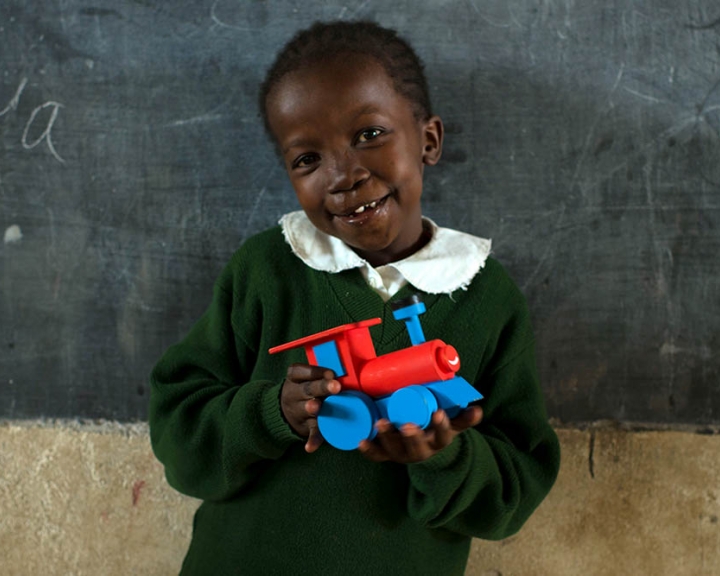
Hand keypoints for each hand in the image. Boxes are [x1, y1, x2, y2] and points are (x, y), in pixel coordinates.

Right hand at [281, 364, 340, 452]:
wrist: (284, 411)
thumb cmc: (304, 389)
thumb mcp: (305, 378)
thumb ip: (320, 374)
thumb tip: (345, 371)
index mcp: (294, 378)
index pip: (299, 371)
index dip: (315, 371)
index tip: (330, 372)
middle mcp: (294, 393)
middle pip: (308, 389)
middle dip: (322, 387)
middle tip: (336, 386)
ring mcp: (298, 410)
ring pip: (306, 409)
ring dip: (312, 408)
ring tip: (317, 407)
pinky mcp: (304, 426)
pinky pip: (310, 432)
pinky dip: (312, 440)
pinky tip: (310, 447)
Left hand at [358, 406, 482, 463]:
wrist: (426, 450)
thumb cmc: (437, 431)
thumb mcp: (453, 425)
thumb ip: (464, 417)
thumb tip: (478, 409)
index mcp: (438, 442)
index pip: (444, 436)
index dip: (442, 426)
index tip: (439, 413)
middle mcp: (421, 451)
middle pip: (417, 447)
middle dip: (412, 437)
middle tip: (407, 425)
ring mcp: (402, 454)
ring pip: (394, 450)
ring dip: (386, 438)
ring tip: (380, 423)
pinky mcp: (388, 454)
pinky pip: (378, 456)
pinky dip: (369, 450)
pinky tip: (361, 441)